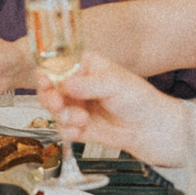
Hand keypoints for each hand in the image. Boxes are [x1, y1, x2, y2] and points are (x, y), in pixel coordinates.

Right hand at [36, 57, 191, 166]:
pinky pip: (62, 128)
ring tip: (82, 119)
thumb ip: (88, 84)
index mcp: (85, 66)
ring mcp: (76, 105)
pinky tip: (81, 130)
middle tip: (57, 103)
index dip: (47, 71)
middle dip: (50, 97)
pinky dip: (69, 131)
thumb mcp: (115, 84)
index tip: (45, 79)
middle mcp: (77, 85)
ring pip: (53, 110)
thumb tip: (65, 84)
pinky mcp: (77, 126)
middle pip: (48, 88)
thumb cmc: (138, 99)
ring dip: (64, 116)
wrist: (149, 128)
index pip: (57, 64)